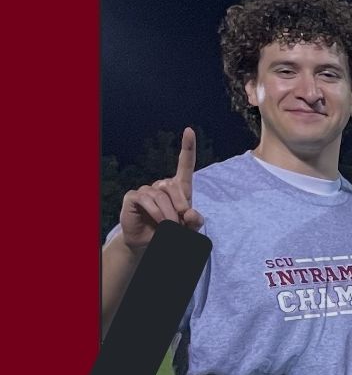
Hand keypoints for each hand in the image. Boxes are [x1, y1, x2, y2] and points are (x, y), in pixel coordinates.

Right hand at [118, 127, 204, 249]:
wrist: (150, 244)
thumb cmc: (171, 232)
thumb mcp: (188, 229)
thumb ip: (195, 221)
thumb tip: (191, 212)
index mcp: (179, 189)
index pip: (185, 165)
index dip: (187, 147)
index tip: (189, 130)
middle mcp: (162, 185)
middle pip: (174, 186)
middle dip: (180, 206)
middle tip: (181, 224)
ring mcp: (146, 190)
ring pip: (161, 196)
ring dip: (169, 214)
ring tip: (170, 227)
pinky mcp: (133, 197)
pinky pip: (147, 200)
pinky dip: (156, 213)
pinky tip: (159, 223)